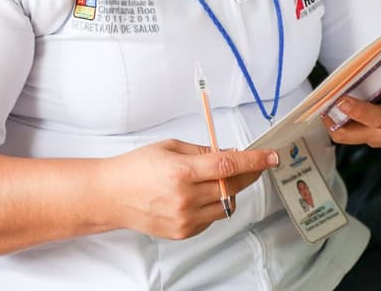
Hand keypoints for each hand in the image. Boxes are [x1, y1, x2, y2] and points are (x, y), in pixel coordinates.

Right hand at [106, 139, 277, 239]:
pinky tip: (199, 195)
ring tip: (215, 180)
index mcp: (181, 171)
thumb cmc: (135, 168)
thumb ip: (203, 151)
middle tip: (255, 165)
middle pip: (232, 186)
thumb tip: (231, 153)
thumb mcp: (169, 147)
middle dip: (249, 174)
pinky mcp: (184, 232)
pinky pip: (212, 219)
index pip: (229, 166)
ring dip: (229, 191)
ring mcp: (185, 219)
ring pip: (226, 205)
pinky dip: (214, 206)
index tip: (270, 156)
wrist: (111, 196)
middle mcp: (185, 198)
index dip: (254, 161)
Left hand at [326, 57, 380, 153]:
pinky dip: (338, 119)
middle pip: (348, 134)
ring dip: (332, 119)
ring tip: (323, 97)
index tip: (342, 100)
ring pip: (344, 134)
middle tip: (321, 98)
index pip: (377, 119)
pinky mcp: (367, 136)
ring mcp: (373, 137)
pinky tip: (334, 100)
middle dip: (332, 120)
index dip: (359, 111)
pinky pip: (347, 131)